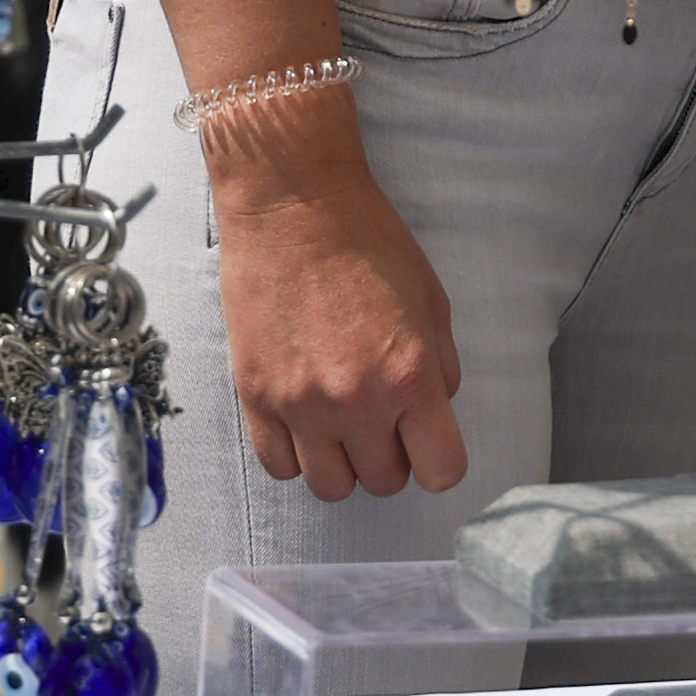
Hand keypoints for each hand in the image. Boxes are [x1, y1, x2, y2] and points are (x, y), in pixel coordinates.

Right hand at [208, 143, 469, 502]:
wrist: (293, 207)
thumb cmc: (368, 244)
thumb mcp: (432, 303)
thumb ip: (441, 369)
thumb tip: (435, 414)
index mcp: (410, 376)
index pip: (441, 470)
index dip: (440, 461)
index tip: (431, 443)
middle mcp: (356, 401)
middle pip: (384, 483)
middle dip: (392, 458)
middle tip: (386, 421)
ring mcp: (299, 404)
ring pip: (329, 488)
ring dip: (344, 464)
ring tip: (344, 425)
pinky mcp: (255, 397)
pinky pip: (278, 466)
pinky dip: (297, 455)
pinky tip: (306, 421)